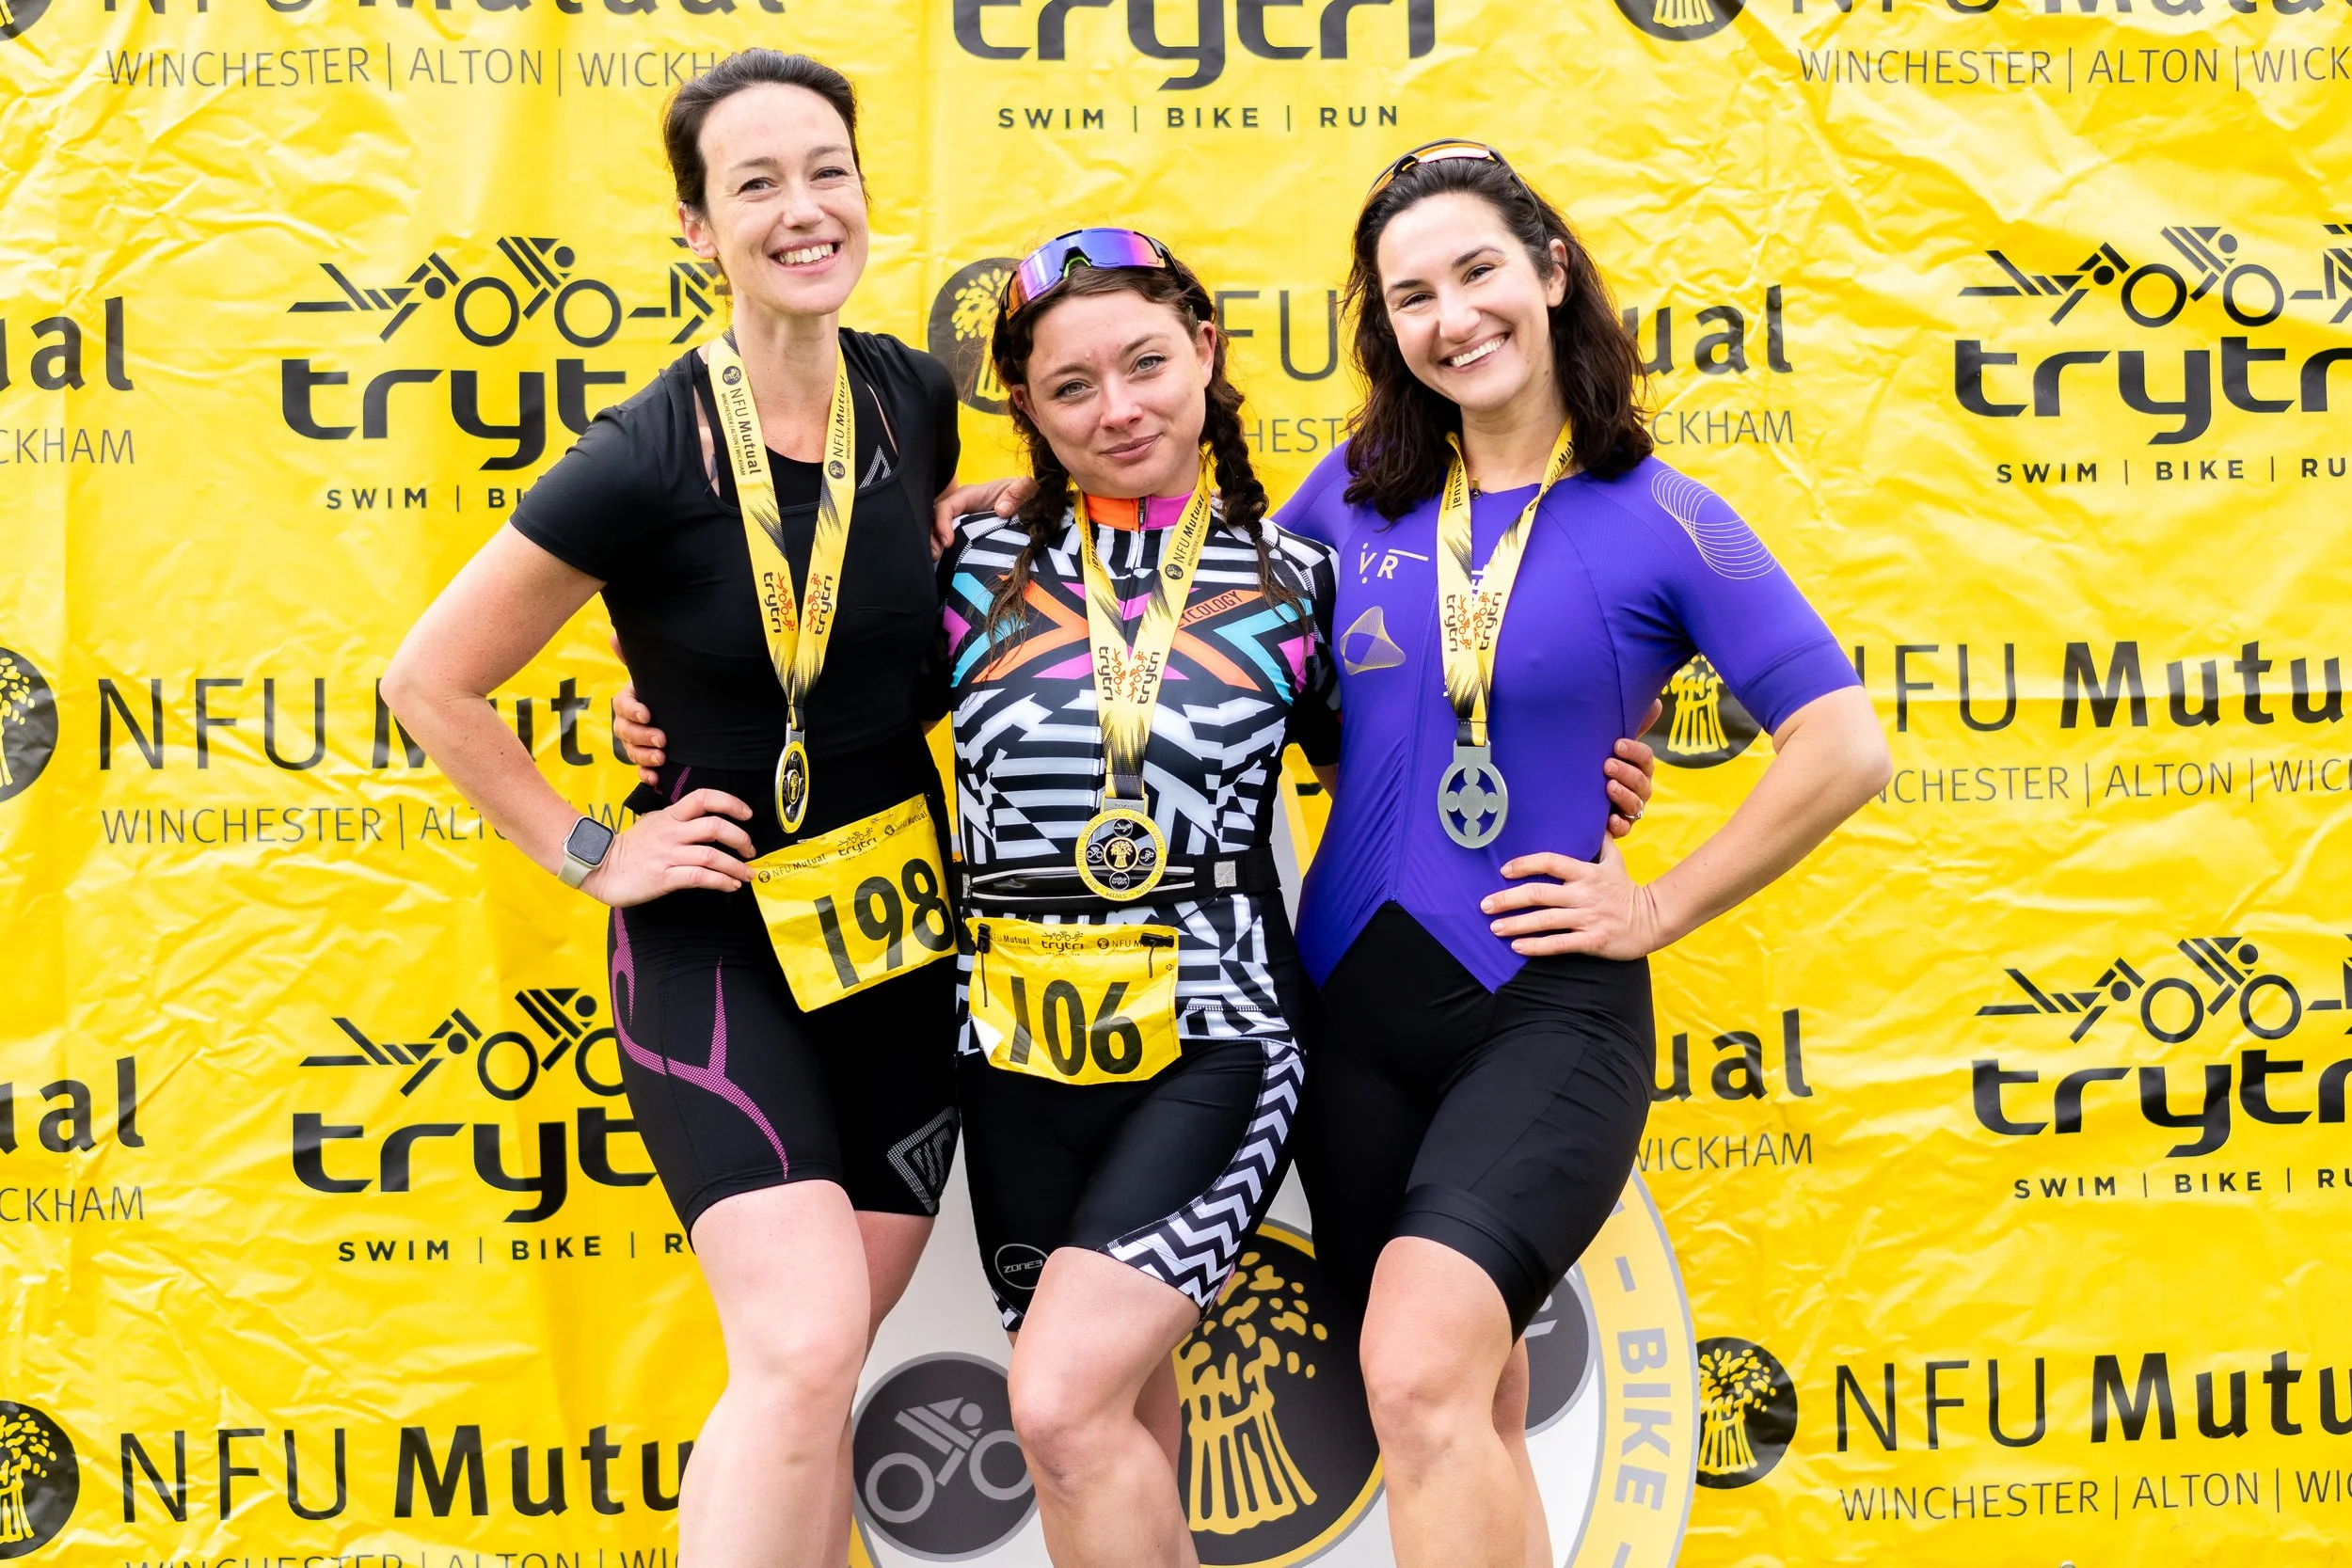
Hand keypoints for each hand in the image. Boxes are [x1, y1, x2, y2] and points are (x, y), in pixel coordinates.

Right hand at [580, 789, 755, 906]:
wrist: (600, 868)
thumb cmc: (630, 847)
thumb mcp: (653, 822)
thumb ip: (677, 818)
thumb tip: (703, 816)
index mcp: (670, 816)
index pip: (704, 798)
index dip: (730, 802)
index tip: (746, 813)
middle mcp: (671, 833)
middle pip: (715, 826)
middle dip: (741, 838)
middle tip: (750, 849)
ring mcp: (668, 855)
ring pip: (712, 855)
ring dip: (736, 866)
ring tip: (747, 873)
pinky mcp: (664, 878)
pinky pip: (700, 878)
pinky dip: (721, 881)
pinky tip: (731, 885)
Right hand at [609, 637, 663, 784]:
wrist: (691, 715)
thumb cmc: (670, 690)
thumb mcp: (659, 674)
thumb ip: (637, 657)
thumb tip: (613, 634)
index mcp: (632, 700)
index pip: (622, 705)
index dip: (633, 710)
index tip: (647, 714)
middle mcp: (630, 723)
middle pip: (625, 732)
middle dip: (641, 737)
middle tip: (662, 740)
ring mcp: (638, 743)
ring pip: (631, 752)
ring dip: (644, 757)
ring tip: (661, 759)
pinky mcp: (649, 760)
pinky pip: (641, 771)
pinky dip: (646, 776)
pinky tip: (656, 780)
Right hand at [932, 475, 1035, 557]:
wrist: (1028, 504)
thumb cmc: (1024, 491)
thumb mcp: (1026, 487)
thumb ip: (1017, 492)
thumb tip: (1001, 510)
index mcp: (970, 495)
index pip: (947, 506)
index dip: (942, 523)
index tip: (948, 543)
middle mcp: (961, 508)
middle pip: (935, 520)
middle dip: (931, 537)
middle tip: (935, 556)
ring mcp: (961, 522)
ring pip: (938, 531)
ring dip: (934, 545)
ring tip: (935, 560)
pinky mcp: (965, 535)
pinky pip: (950, 542)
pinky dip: (946, 553)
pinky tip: (946, 564)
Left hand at [1480, 837, 1669, 959]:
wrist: (1654, 919)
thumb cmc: (1628, 889)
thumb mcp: (1616, 861)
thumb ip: (1601, 841)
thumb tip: (1595, 818)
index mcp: (1586, 872)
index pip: (1550, 861)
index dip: (1525, 864)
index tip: (1504, 870)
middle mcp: (1584, 894)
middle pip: (1539, 893)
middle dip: (1508, 898)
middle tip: (1484, 904)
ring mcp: (1587, 918)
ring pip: (1545, 920)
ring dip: (1516, 924)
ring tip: (1494, 927)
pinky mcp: (1592, 941)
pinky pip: (1559, 944)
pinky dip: (1536, 946)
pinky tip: (1517, 947)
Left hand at [1605, 699, 1662, 838]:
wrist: (1580, 796)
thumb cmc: (1601, 766)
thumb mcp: (1612, 746)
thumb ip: (1630, 726)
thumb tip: (1656, 702)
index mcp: (1640, 768)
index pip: (1645, 758)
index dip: (1634, 752)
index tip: (1617, 745)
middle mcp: (1640, 789)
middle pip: (1641, 782)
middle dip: (1626, 772)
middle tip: (1607, 765)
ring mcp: (1630, 810)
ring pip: (1635, 805)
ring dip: (1623, 795)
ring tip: (1608, 787)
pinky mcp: (1619, 827)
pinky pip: (1624, 830)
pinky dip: (1618, 825)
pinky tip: (1609, 820)